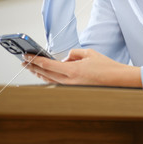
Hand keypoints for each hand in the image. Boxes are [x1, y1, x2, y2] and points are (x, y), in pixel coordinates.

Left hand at [21, 49, 142, 87]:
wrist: (118, 80)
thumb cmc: (106, 66)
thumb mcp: (89, 53)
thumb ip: (73, 54)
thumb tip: (65, 59)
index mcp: (72, 71)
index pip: (48, 65)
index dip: (35, 60)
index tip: (26, 56)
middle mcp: (70, 81)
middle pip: (46, 75)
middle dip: (33, 68)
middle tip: (24, 62)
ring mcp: (72, 88)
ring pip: (50, 81)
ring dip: (40, 74)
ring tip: (32, 69)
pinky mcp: (76, 90)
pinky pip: (58, 84)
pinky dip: (50, 78)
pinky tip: (46, 75)